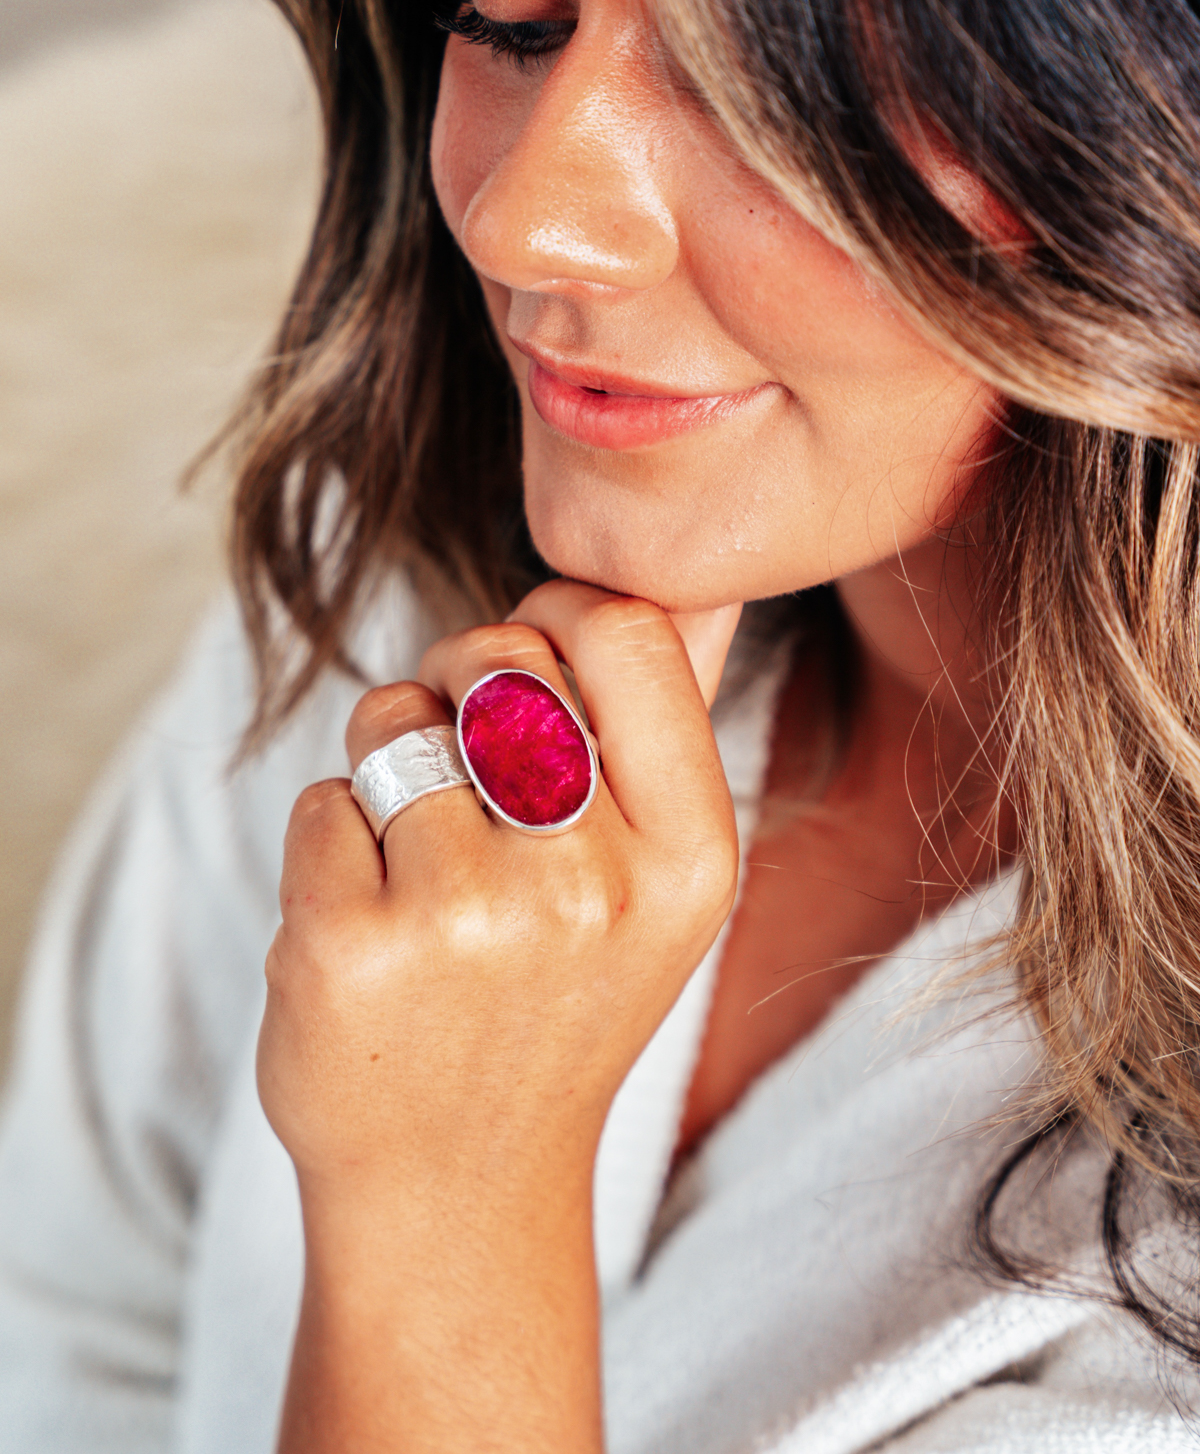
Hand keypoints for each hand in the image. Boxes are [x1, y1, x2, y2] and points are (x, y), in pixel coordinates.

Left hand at [258, 581, 741, 1452]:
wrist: (458, 1188)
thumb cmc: (556, 1008)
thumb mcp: (660, 894)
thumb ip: (661, 737)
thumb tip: (681, 578)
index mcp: (689, 855)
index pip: (625, 630)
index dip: (557, 616)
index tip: (530, 666)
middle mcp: (590, 882)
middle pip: (497, 655)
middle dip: (459, 679)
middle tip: (462, 766)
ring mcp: (466, 916)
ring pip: (395, 716)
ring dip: (387, 762)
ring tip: (417, 860)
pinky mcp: (348, 944)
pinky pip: (322, 796)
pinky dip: (329, 841)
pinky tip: (367, 922)